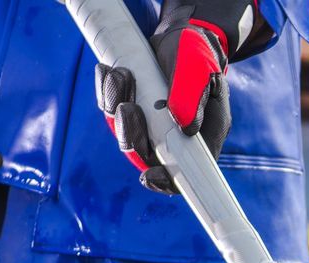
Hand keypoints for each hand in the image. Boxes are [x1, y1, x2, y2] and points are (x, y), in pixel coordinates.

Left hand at [95, 1, 269, 193]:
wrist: (182, 36)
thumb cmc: (198, 56)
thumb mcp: (201, 71)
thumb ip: (194, 97)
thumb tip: (184, 127)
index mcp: (199, 138)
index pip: (184, 173)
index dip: (166, 181)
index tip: (148, 175)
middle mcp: (173, 138)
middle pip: (146, 155)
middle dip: (131, 133)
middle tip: (128, 106)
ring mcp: (150, 125)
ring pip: (124, 132)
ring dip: (116, 105)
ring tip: (121, 75)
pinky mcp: (132, 108)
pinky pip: (112, 110)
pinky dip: (107, 92)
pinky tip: (108, 71)